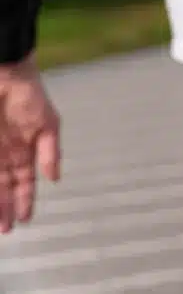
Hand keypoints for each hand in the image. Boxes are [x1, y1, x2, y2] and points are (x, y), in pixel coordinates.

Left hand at [0, 54, 60, 233]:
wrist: (5, 76)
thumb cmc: (30, 95)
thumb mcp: (48, 125)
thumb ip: (51, 152)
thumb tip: (55, 178)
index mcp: (26, 149)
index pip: (25, 181)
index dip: (25, 200)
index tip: (25, 220)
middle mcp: (7, 154)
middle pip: (6, 187)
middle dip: (6, 208)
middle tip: (6, 229)